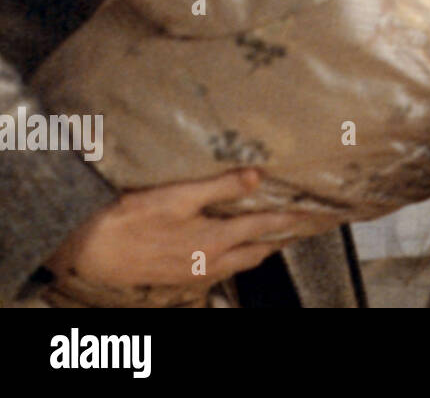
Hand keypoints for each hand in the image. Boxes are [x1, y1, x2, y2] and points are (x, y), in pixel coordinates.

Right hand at [44, 169, 334, 290]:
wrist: (90, 253)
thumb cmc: (130, 220)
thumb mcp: (177, 196)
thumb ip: (220, 186)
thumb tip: (258, 176)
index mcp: (216, 239)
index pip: (266, 226)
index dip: (293, 217)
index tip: (315, 211)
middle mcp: (212, 261)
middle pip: (259, 250)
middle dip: (282, 237)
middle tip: (300, 222)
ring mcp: (196, 273)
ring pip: (241, 263)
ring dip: (260, 248)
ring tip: (273, 233)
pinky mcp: (181, 277)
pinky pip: (221, 270)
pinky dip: (236, 257)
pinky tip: (231, 247)